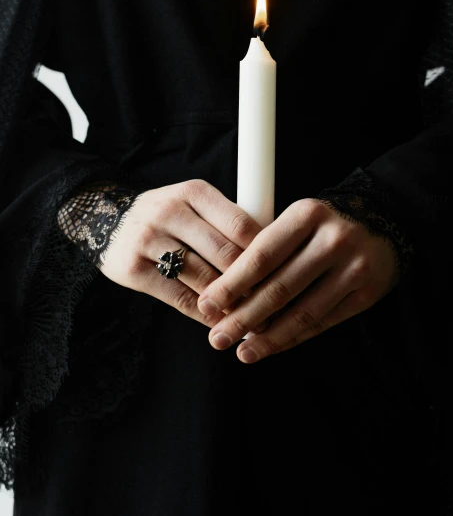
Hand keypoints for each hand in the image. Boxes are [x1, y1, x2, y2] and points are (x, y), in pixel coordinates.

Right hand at [97, 179, 261, 327]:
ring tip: (252, 320)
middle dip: (253, 283)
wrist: (106, 220)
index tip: (284, 274)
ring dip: (231, 304)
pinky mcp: (133, 269)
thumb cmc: (168, 216)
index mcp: (194, 192)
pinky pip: (179, 298)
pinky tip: (220, 323)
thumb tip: (275, 258)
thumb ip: (228, 223)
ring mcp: (149, 239)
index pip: (241, 225)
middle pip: (224, 254)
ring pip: (203, 279)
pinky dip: (204, 315)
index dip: (266, 253)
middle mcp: (171, 211)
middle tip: (275, 304)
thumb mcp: (195, 204)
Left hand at [197, 198, 398, 362]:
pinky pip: (323, 322)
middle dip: (243, 317)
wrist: (385, 220)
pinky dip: (293, 337)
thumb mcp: (296, 220)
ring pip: (302, 312)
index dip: (231, 284)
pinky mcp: (366, 294)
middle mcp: (333, 240)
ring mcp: (353, 268)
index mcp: (307, 214)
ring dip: (268, 336)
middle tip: (216, 337)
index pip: (262, 255)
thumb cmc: (324, 224)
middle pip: (279, 288)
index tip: (207, 304)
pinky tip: (271, 345)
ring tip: (241, 351)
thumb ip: (267, 247)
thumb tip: (225, 293)